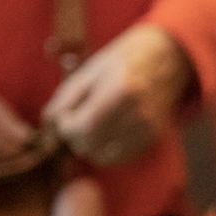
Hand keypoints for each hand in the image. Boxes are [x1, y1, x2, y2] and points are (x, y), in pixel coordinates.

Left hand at [44, 24, 192, 167]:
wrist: (167, 58)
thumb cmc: (122, 61)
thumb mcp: (89, 71)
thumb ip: (65, 99)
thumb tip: (48, 126)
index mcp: (121, 91)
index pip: (81, 129)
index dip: (65, 127)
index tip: (67, 115)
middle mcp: (139, 114)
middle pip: (90, 146)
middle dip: (76, 137)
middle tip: (78, 118)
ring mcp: (148, 128)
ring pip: (103, 157)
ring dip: (91, 145)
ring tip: (94, 123)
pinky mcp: (153, 137)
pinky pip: (119, 157)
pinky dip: (107, 149)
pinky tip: (109, 129)